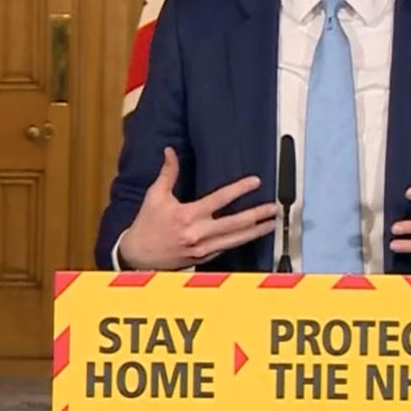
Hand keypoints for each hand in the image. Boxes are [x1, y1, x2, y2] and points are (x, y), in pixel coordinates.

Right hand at [116, 147, 277, 269]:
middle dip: (256, 215)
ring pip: (235, 240)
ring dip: (255, 232)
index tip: (255, 182)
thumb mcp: (155, 196)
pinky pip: (226, 249)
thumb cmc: (146, 224)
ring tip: (271, 224)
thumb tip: (170, 151)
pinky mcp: (203, 259)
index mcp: (187, 215)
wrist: (137, 256)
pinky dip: (240, 241)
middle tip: (273, 208)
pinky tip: (252, 235)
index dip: (239, 189)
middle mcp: (198, 233)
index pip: (219, 200)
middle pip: (234, 224)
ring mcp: (202, 249)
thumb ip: (167, 173)